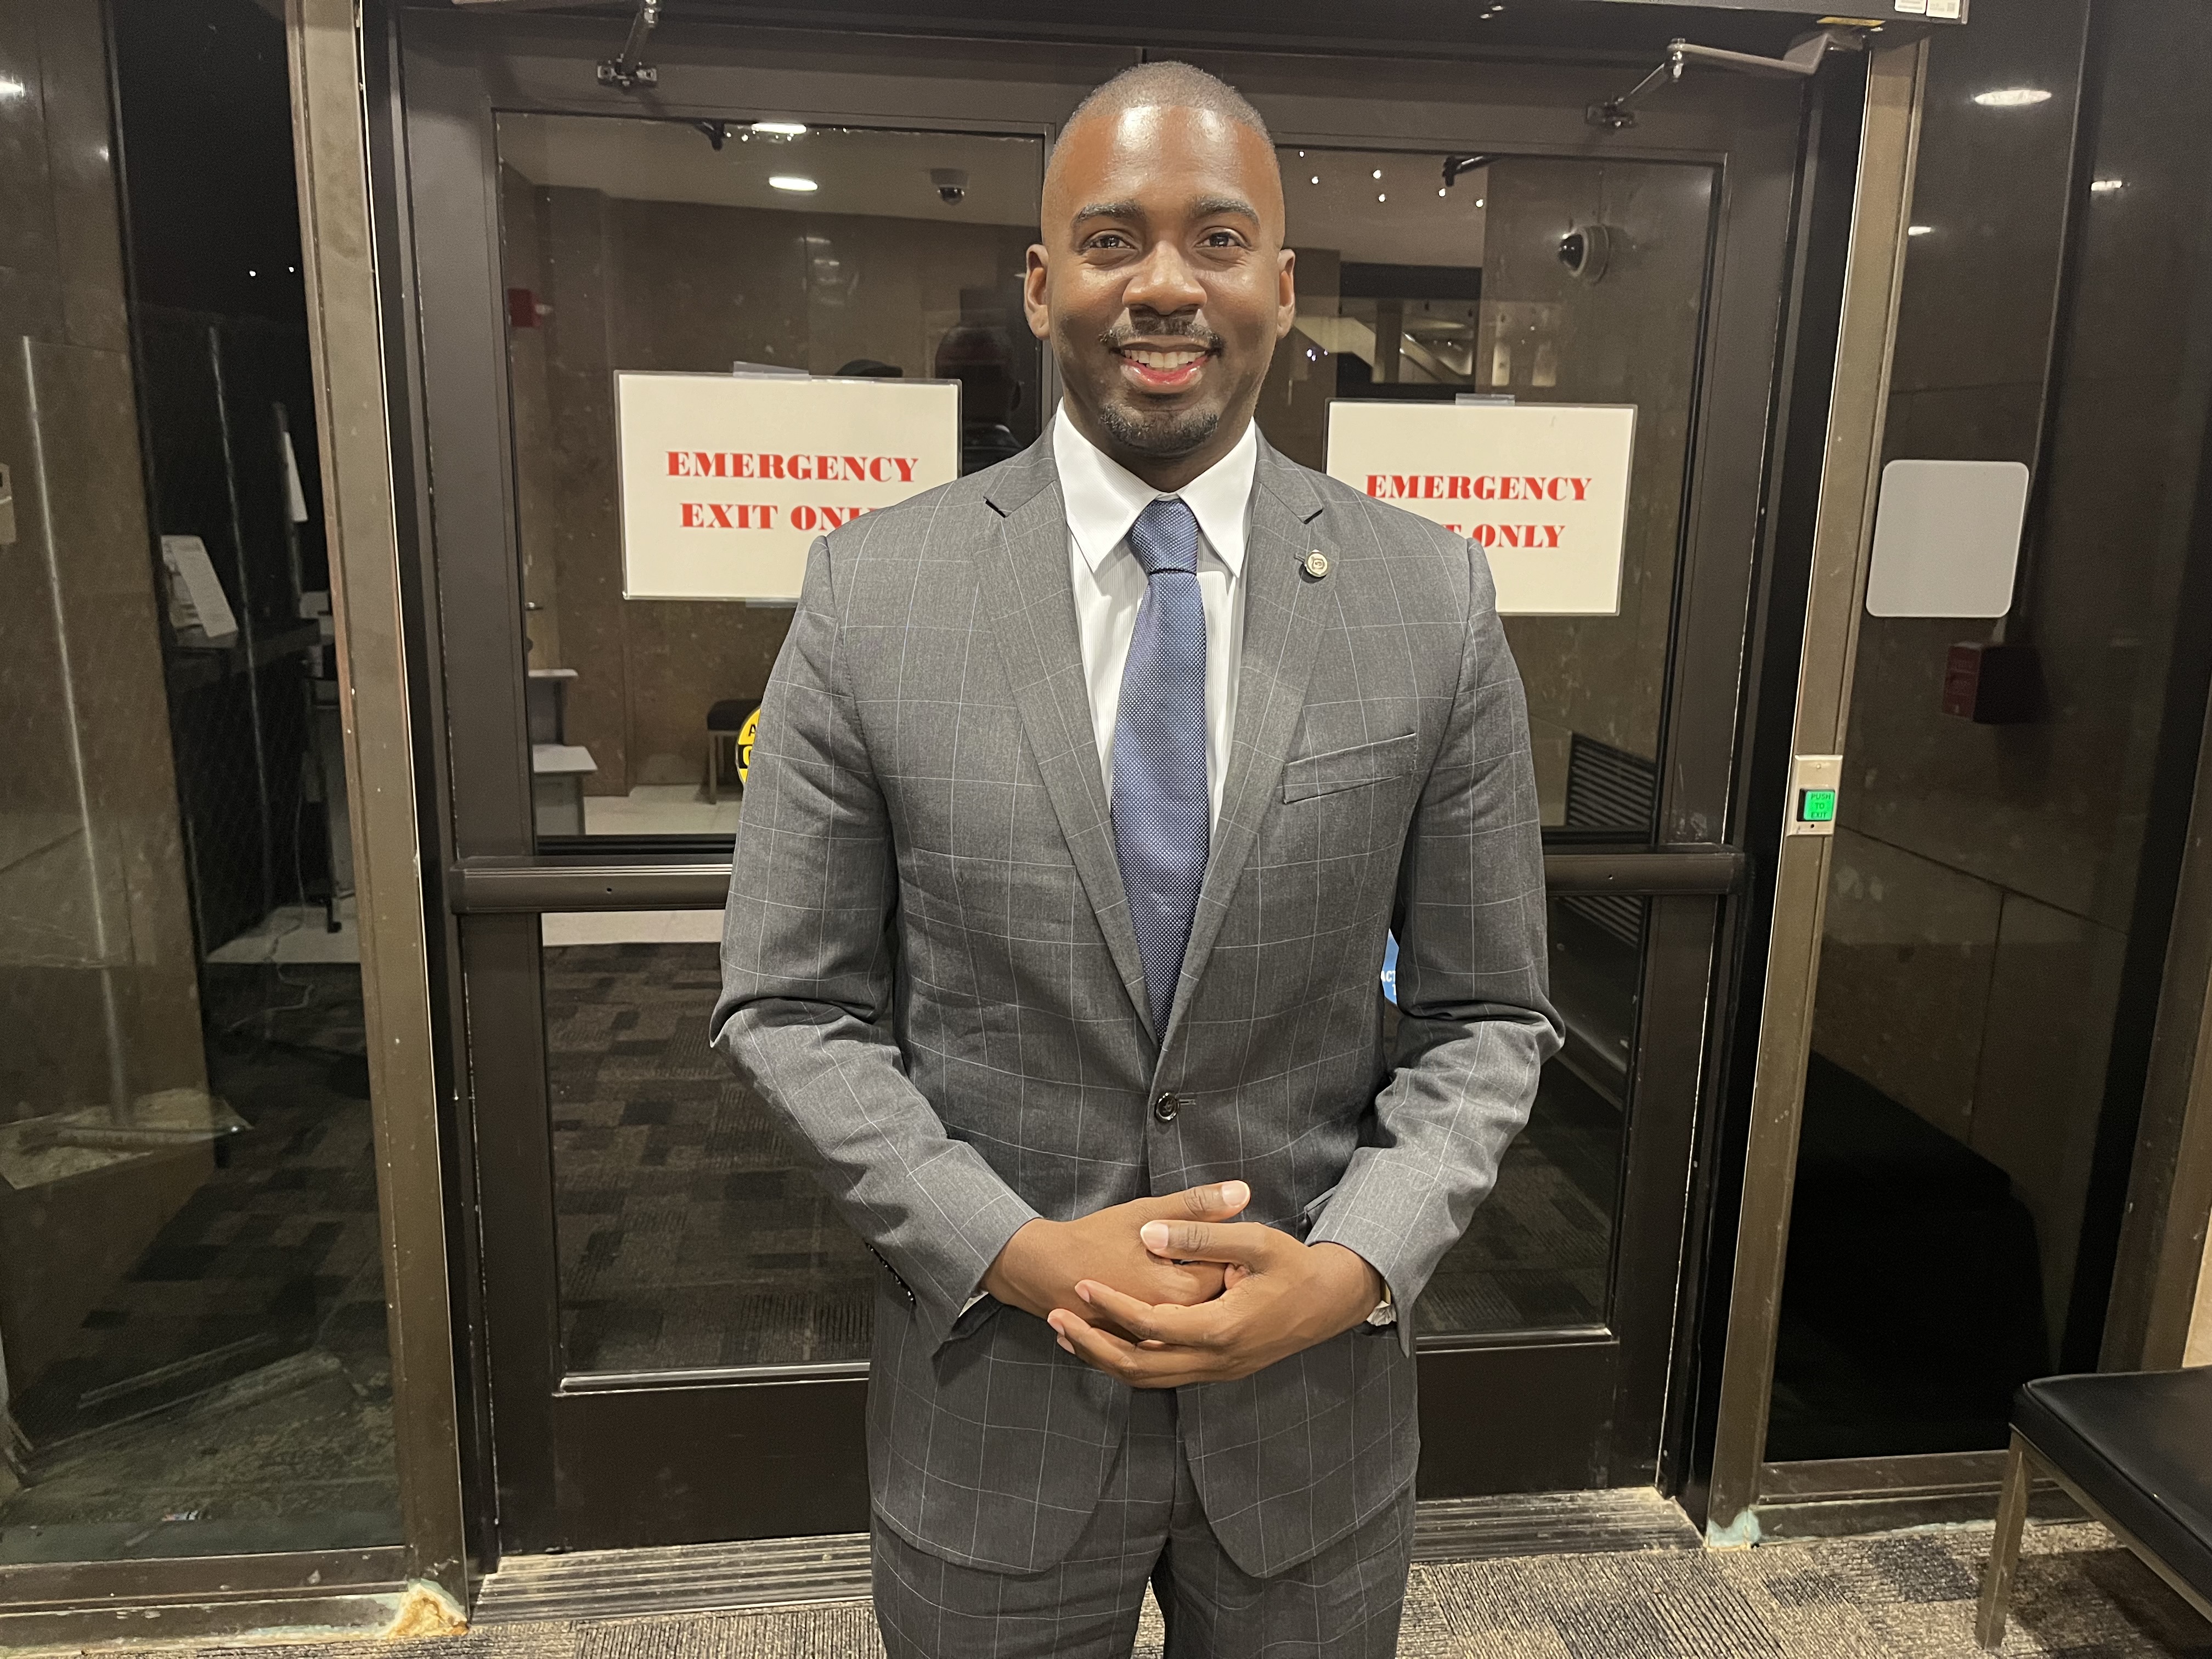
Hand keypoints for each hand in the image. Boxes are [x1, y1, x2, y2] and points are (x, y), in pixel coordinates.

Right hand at [981, 1181, 1251, 1336]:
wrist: (1042, 1270)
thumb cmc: (1094, 1238)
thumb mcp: (1146, 1213)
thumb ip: (1196, 1205)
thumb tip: (1243, 1192)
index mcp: (1180, 1291)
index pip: (1228, 1271)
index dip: (1228, 1249)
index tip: (1219, 1234)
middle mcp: (1172, 1322)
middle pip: (1216, 1298)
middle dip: (1216, 1273)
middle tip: (1208, 1249)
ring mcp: (1155, 1338)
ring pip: (1194, 1317)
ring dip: (1198, 1296)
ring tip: (1180, 1268)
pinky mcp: (1140, 1344)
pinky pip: (1170, 1333)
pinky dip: (1176, 1314)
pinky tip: (1167, 1292)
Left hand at [1047, 1220, 1385, 1387]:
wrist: (1331, 1301)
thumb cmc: (1294, 1267)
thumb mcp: (1255, 1242)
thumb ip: (1202, 1236)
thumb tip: (1151, 1233)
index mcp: (1222, 1329)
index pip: (1151, 1326)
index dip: (1111, 1305)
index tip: (1080, 1283)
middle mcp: (1215, 1360)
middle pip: (1138, 1366)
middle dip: (1092, 1342)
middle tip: (1055, 1316)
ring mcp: (1217, 1371)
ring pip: (1148, 1378)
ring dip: (1104, 1357)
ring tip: (1067, 1332)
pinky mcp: (1218, 1370)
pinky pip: (1163, 1376)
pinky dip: (1129, 1363)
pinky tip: (1107, 1342)